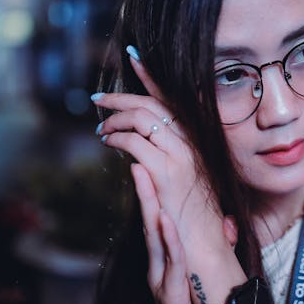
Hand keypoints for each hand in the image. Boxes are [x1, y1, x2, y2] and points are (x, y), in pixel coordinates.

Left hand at [94, 47, 247, 303]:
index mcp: (197, 141)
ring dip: (115, 119)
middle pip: (152, 105)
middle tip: (98, 100)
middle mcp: (192, 143)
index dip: (151, 77)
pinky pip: (134, 142)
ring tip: (101, 129)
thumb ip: (167, 156)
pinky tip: (108, 142)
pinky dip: (116, 138)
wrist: (205, 245)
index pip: (173, 99)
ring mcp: (181, 156)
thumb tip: (141, 142)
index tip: (134, 58)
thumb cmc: (193, 215)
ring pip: (142, 118)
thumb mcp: (184, 178)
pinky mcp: (166, 172)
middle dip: (120, 97)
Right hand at [132, 162, 196, 303]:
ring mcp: (162, 279)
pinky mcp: (171, 293)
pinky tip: (166, 219)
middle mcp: (159, 266)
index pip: (158, 219)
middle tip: (135, 156)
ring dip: (148, 204)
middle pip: (150, 220)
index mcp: (166, 260)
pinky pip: (172, 261)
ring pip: (154, 237)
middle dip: (143, 187)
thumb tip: (226, 225)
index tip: (148, 161)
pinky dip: (168, 239)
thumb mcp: (200, 276)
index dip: (152, 190)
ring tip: (141, 173)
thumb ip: (210, 251)